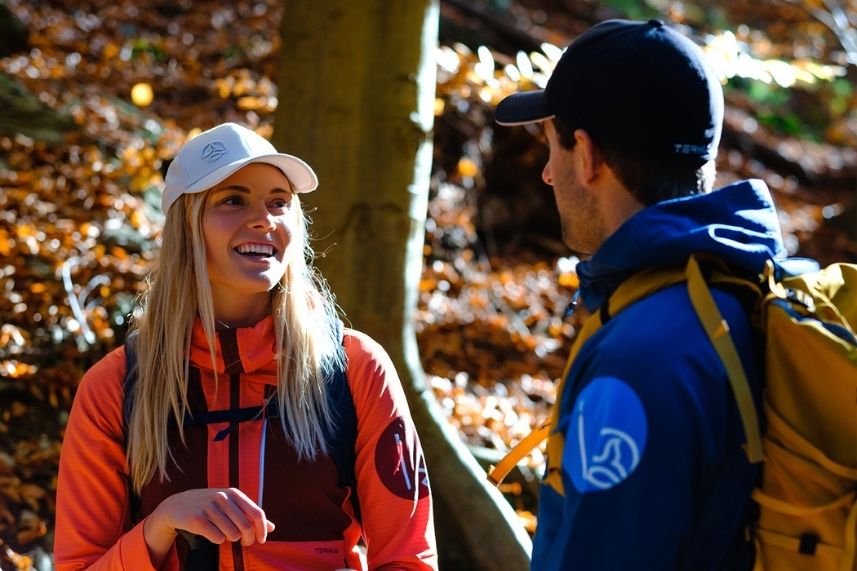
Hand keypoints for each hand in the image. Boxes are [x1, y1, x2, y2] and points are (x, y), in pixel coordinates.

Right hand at [143, 488, 274, 565]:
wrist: (177, 505)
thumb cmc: (210, 506)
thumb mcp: (230, 504)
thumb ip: (250, 514)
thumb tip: (272, 527)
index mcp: (234, 493)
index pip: (257, 513)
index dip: (262, 530)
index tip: (261, 539)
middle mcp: (223, 498)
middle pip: (246, 526)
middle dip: (248, 539)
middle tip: (244, 543)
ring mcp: (209, 507)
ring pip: (232, 534)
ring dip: (231, 539)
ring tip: (225, 534)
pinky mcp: (198, 519)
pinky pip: (217, 538)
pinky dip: (218, 540)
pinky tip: (212, 534)